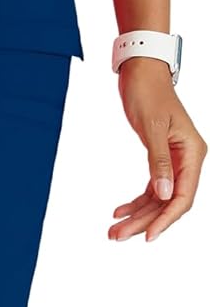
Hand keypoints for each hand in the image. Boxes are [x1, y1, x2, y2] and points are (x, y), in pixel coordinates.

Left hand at [108, 56, 206, 241]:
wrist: (140, 68)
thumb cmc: (148, 90)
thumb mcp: (152, 126)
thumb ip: (158, 161)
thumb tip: (165, 197)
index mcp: (192, 153)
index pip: (183, 197)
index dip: (166, 220)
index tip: (147, 237)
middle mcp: (187, 160)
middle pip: (168, 202)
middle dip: (144, 221)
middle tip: (117, 236)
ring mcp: (174, 160)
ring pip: (159, 198)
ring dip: (138, 215)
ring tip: (114, 231)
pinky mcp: (160, 157)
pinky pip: (152, 187)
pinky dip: (136, 200)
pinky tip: (119, 210)